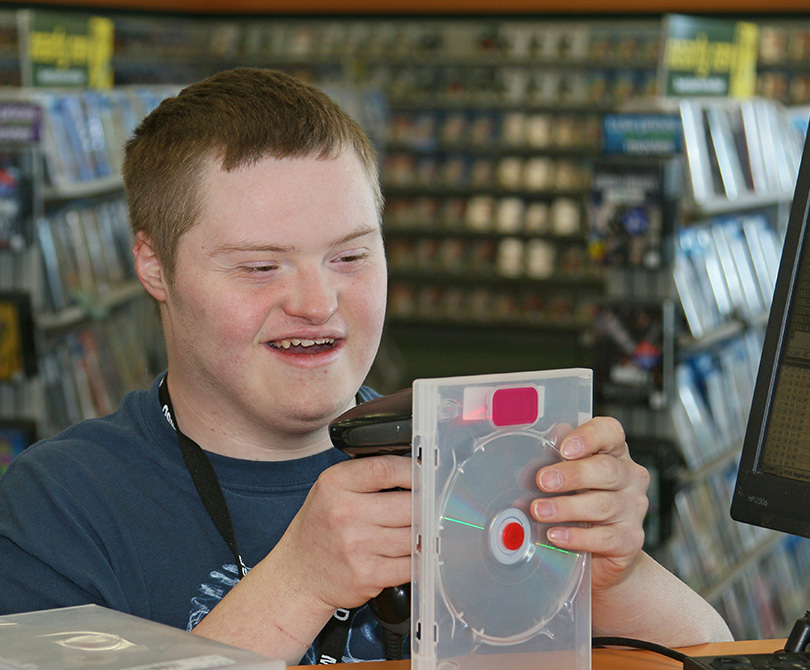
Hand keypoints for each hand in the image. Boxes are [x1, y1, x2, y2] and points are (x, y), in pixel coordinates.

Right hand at [272, 455, 411, 612]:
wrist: (298, 575)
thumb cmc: (319, 529)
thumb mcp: (331, 490)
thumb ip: (366, 477)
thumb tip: (415, 472)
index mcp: (335, 484)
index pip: (385, 468)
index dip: (413, 470)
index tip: (426, 474)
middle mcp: (344, 513)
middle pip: (408, 503)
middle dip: (426, 505)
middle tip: (433, 505)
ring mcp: (356, 546)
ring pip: (414, 535)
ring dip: (425, 534)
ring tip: (424, 530)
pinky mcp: (368, 575)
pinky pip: (411, 565)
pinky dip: (420, 559)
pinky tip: (416, 554)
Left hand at [531, 417, 649, 593]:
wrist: (598, 551)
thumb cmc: (577, 502)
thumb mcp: (564, 477)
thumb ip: (553, 461)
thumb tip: (535, 455)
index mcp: (613, 452)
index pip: (610, 432)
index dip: (589, 437)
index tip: (564, 449)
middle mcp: (630, 476)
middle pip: (606, 469)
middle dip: (572, 475)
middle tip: (542, 481)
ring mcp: (634, 508)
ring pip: (604, 505)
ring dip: (567, 507)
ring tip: (540, 511)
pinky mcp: (631, 539)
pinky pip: (606, 537)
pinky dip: (578, 537)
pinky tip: (556, 535)